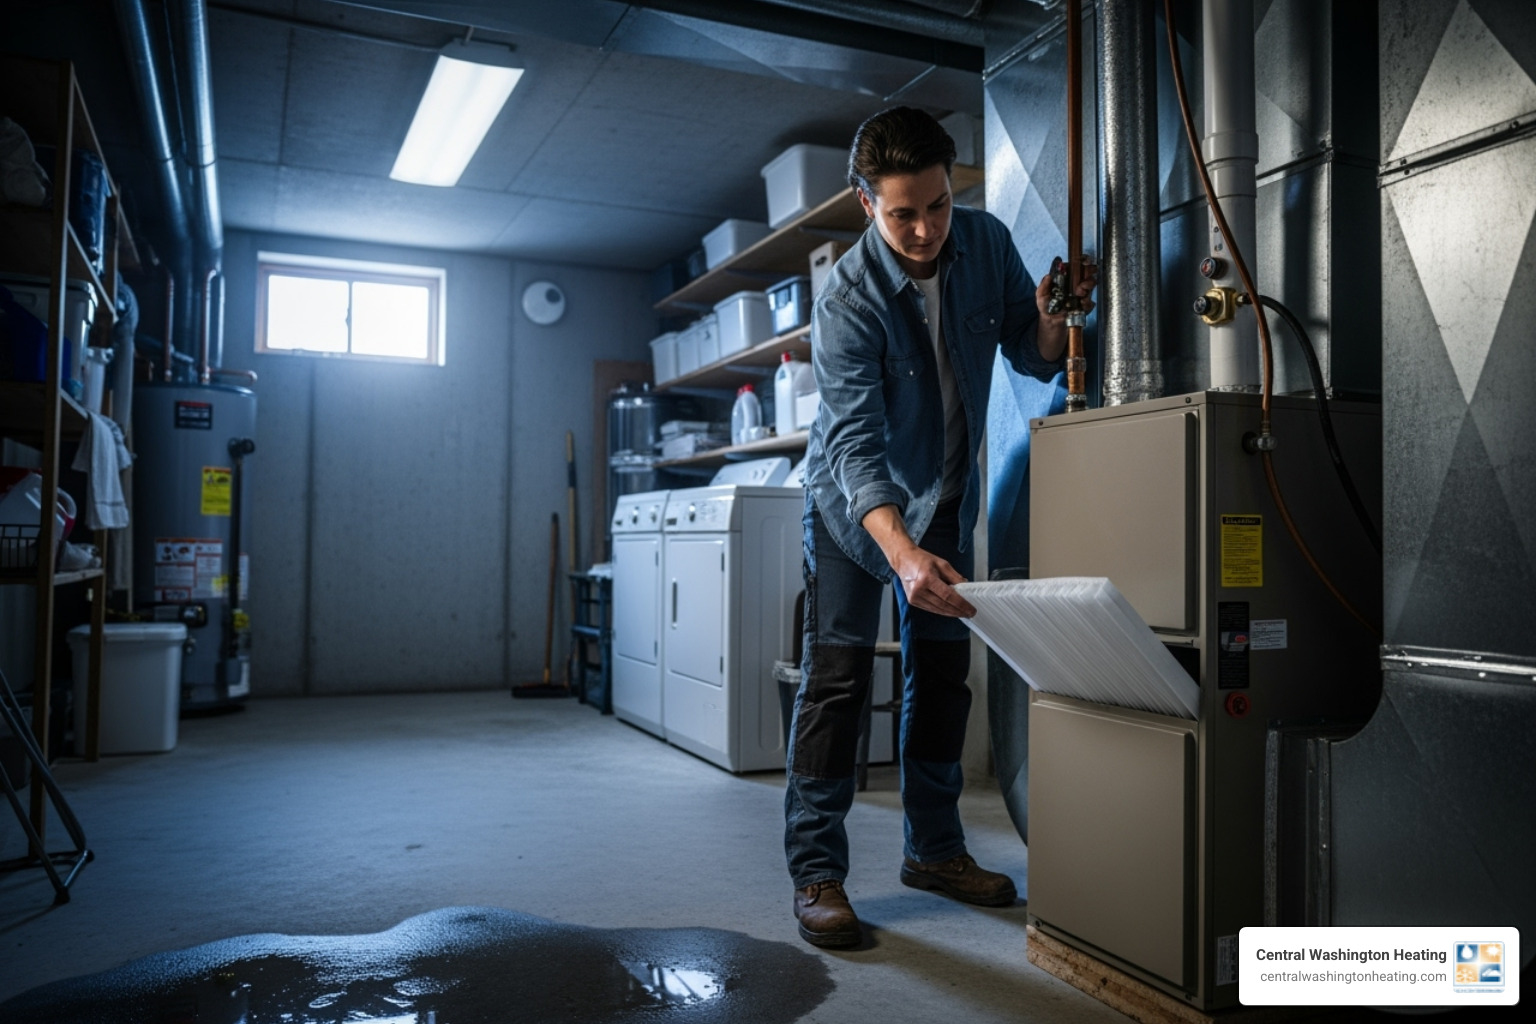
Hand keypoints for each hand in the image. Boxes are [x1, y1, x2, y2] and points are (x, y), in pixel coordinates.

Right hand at [861, 504, 977, 617]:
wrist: (903, 560)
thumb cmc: (922, 560)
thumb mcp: (942, 564)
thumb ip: (955, 577)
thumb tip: (966, 588)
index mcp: (927, 578)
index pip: (948, 596)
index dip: (961, 604)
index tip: (971, 609)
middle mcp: (919, 590)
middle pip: (943, 605)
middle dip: (958, 611)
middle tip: (970, 613)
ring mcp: (914, 597)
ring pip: (937, 609)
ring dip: (951, 612)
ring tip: (962, 613)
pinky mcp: (913, 601)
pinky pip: (931, 609)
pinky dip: (942, 610)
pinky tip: (950, 610)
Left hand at [1035, 255, 1098, 323]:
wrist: (1052, 321)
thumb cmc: (1046, 304)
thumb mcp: (1041, 294)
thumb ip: (1043, 286)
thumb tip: (1048, 276)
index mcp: (1066, 275)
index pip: (1077, 263)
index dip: (1083, 260)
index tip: (1084, 262)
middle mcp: (1076, 281)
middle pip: (1088, 271)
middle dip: (1089, 272)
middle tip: (1082, 278)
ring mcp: (1082, 292)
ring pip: (1091, 283)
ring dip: (1087, 286)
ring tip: (1079, 292)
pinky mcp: (1085, 304)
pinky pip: (1090, 301)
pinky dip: (1086, 302)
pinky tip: (1081, 304)